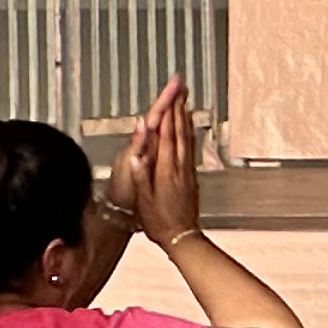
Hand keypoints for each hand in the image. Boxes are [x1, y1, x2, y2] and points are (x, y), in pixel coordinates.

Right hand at [111, 79, 201, 247]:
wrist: (181, 236)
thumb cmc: (159, 221)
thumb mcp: (144, 201)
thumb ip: (141, 177)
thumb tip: (136, 156)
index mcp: (167, 172)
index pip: (167, 139)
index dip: (168, 118)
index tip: (169, 99)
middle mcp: (180, 168)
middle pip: (180, 134)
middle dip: (179, 111)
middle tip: (181, 92)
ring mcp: (188, 172)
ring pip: (188, 140)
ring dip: (186, 121)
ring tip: (186, 103)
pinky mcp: (192, 177)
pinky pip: (191, 150)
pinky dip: (190, 135)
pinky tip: (190, 130)